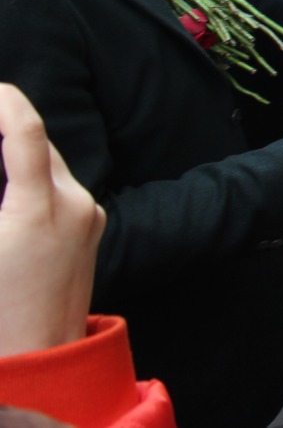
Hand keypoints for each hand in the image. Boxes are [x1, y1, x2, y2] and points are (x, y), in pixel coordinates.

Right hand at [0, 83, 104, 357]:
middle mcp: (75, 205)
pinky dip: (33, 177)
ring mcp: (90, 216)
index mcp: (40, 210)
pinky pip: (60, 187)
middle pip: (37, 144)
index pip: (25, 133)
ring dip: (18, 153)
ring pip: (49, 165)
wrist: (39, 360)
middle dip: (5, 127)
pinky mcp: (94, 228)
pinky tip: (9, 187)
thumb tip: (6, 171)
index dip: (4, 102)